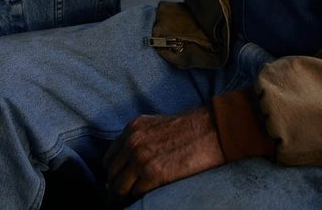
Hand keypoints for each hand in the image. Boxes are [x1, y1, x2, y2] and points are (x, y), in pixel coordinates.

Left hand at [103, 107, 223, 201]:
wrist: (211, 130)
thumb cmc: (189, 128)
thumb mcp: (155, 125)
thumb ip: (138, 139)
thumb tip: (128, 161)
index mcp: (132, 129)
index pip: (109, 158)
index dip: (114, 171)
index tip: (121, 179)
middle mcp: (132, 143)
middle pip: (112, 174)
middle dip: (118, 184)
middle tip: (127, 192)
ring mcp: (141, 159)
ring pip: (120, 187)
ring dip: (128, 193)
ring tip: (136, 194)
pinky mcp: (154, 174)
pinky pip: (137, 193)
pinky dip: (141, 196)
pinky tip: (150, 193)